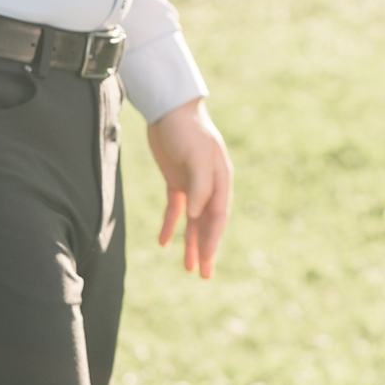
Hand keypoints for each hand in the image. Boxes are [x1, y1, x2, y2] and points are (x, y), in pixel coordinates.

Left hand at [146, 97, 233, 279]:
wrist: (170, 108)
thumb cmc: (187, 130)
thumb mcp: (196, 155)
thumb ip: (200, 184)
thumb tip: (197, 215)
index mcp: (220, 180)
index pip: (218, 216)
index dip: (212, 239)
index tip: (206, 259)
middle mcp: (209, 186)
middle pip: (208, 224)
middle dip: (206, 250)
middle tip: (204, 276)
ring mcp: (193, 184)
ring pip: (193, 221)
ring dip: (191, 244)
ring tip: (188, 269)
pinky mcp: (177, 180)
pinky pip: (175, 209)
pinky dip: (171, 225)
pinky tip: (164, 243)